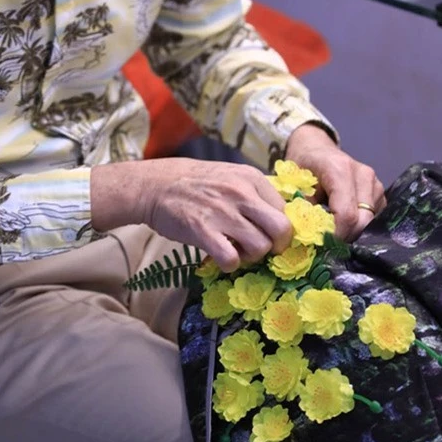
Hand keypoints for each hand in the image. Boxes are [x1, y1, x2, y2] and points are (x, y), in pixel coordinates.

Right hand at [91, 158, 292, 271]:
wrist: (156, 184)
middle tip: (262, 248)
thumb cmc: (197, 183)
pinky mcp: (203, 230)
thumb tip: (280, 219)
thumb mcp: (231, 176)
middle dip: (277, 246)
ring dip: (252, 257)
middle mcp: (241, 193)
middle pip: (282, 230)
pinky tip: (221, 257)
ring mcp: (222, 212)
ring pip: (260, 248)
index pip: (285, 211)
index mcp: (251, 178)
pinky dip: (230, 264)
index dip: (279, 229)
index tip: (267, 234)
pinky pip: (231, 259)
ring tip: (238, 251)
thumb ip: (255, 193)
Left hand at [284, 123, 385, 240]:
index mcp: (340, 169)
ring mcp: (375, 183)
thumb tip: (309, 238)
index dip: (335, 235)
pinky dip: (360, 226)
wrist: (315, 148)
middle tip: (327, 242)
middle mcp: (363, 174)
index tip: (322, 244)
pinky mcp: (380, 192)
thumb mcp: (294, 184)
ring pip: (371, 221)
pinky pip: (375, 218)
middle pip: (363, 221)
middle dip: (345, 236)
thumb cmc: (302, 165)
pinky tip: (343, 223)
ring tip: (333, 231)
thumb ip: (302, 209)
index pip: (346, 214)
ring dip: (353, 232)